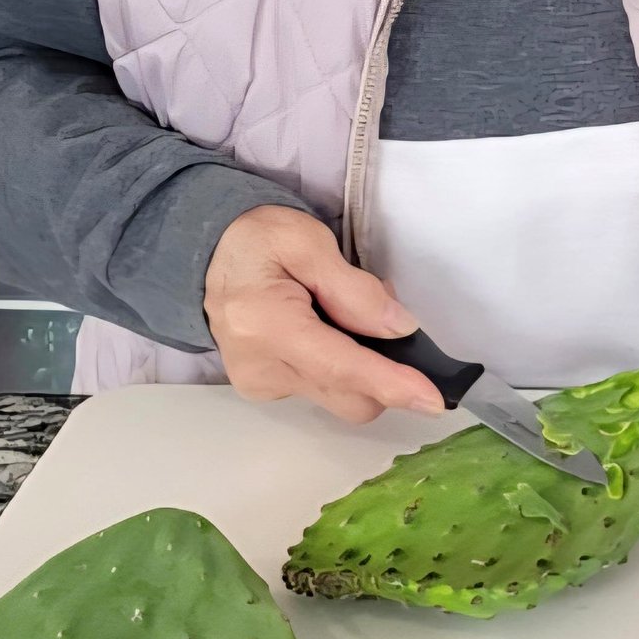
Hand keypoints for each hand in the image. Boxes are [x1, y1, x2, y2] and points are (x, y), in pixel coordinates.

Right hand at [204, 204, 444, 424]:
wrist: (206, 252)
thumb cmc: (258, 238)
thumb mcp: (307, 240)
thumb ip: (354, 288)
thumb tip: (401, 329)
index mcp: (267, 325)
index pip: (341, 367)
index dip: (391, 383)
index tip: (433, 400)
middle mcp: (261, 368)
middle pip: (348, 397)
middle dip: (384, 372)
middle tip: (380, 315)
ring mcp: (260, 385)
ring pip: (339, 397)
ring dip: (362, 367)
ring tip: (344, 314)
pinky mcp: (264, 390)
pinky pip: (322, 390)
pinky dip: (339, 367)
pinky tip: (324, 329)